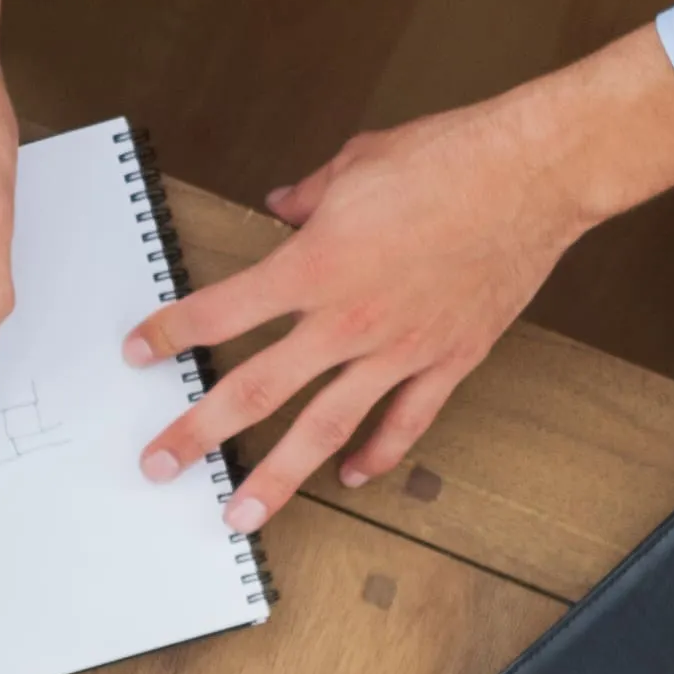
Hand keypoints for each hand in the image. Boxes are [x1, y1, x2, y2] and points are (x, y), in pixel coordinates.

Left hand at [126, 26, 673, 532]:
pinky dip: (378, 454)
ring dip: (276, 476)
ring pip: (323, 429)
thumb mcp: (354, 164)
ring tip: (241, 514)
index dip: (170, 333)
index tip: (138, 351)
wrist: (535, 174)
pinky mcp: (448, 361)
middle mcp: (346, 321)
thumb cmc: (447, 159)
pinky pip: (405, 423)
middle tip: (159, 465)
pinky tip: (353, 476)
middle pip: (254, 390)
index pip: (220, 313)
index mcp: (312, 268)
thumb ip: (306, 197)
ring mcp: (399, 349)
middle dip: (198, 433)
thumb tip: (281, 206)